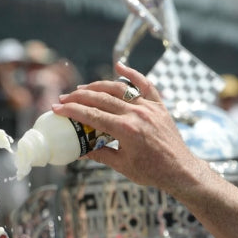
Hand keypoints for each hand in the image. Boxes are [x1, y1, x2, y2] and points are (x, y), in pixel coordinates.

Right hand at [52, 63, 206, 195]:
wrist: (180, 170)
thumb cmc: (151, 172)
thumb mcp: (121, 166)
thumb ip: (100, 154)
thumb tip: (80, 151)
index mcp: (126, 130)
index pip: (92, 115)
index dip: (72, 111)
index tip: (57, 108)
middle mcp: (137, 114)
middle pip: (101, 99)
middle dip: (78, 97)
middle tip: (64, 99)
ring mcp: (149, 107)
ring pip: (119, 89)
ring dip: (97, 86)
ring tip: (82, 89)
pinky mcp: (159, 106)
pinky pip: (145, 84)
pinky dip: (132, 74)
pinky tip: (119, 65)